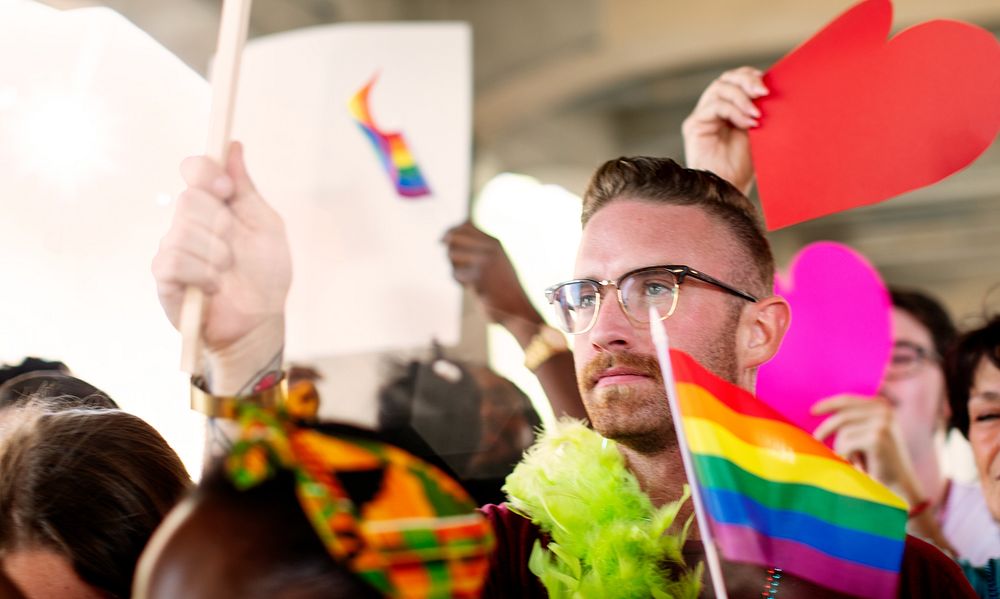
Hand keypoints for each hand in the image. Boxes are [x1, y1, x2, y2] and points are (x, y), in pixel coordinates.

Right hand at [152, 143, 290, 385]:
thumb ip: (246, 189)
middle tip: (234, 250)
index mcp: (214, 206)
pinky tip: (211, 286)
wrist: (260, 321)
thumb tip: (233, 146)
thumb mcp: (265, 226)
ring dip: (216, 256)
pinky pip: (174, 260)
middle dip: (221, 226)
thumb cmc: (266, 275)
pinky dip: (200, 274)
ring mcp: (173, 248)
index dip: (206, 172)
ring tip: (225, 273)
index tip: (227, 189)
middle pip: (189, 199)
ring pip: (183, 231)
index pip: (194, 169)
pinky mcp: (164, 277)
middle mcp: (188, 222)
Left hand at [442, 221, 542, 335]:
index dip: (452, 233)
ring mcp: (485, 260)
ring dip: (456, 268)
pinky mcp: (479, 275)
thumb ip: (475, 248)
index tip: (447, 244)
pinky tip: (476, 288)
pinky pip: (456, 273)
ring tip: (471, 279)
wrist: (518, 310)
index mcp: (495, 242)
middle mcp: (491, 247)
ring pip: (452, 254)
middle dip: (451, 252)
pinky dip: (462, 282)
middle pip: (454, 238)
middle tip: (460, 266)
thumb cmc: (502, 289)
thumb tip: (444, 237)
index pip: (465, 225)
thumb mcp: (493, 262)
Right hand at [681, 66, 767, 195]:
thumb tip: (778, 89)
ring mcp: (703, 116)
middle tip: (763, 92)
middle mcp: (714, 109)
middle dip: (746, 81)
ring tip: (757, 114)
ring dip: (741, 97)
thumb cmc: (746, 167)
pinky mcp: (694, 125)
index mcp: (730, 108)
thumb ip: (763, 112)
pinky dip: (733, 110)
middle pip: (727, 78)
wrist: (730, 190)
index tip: (770, 86)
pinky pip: (714, 106)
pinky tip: (747, 122)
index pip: (737, 80)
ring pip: (719, 88)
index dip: (751, 77)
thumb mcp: (760, 133)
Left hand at [812, 395, 920, 493]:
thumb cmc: (878, 461)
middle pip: (842, 416)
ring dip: (842, 448)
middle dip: (826, 429)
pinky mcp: (877, 438)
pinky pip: (846, 444)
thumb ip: (852, 420)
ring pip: (842, 432)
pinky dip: (847, 456)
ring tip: (855, 460)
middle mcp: (884, 410)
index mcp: (882, 405)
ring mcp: (882, 423)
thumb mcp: (866, 433)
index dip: (828, 404)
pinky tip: (860, 465)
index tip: (812, 411)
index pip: (847, 400)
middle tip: (816, 440)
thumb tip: (817, 409)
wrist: (899, 485)